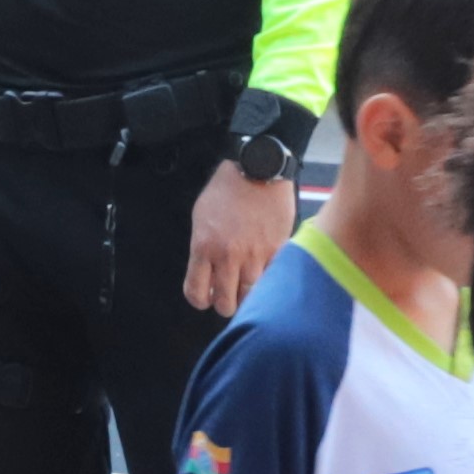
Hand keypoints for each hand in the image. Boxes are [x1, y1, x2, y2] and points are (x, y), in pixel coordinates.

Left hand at [184, 154, 296, 317]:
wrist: (259, 169)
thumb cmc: (226, 190)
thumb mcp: (201, 217)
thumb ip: (202, 249)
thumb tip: (208, 275)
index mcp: (204, 247)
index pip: (196, 294)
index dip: (200, 300)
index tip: (205, 296)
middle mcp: (229, 256)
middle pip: (225, 304)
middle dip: (224, 303)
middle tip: (228, 294)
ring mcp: (255, 256)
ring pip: (250, 296)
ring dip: (247, 294)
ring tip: (246, 283)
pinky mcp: (277, 251)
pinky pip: (271, 279)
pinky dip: (267, 279)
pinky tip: (264, 269)